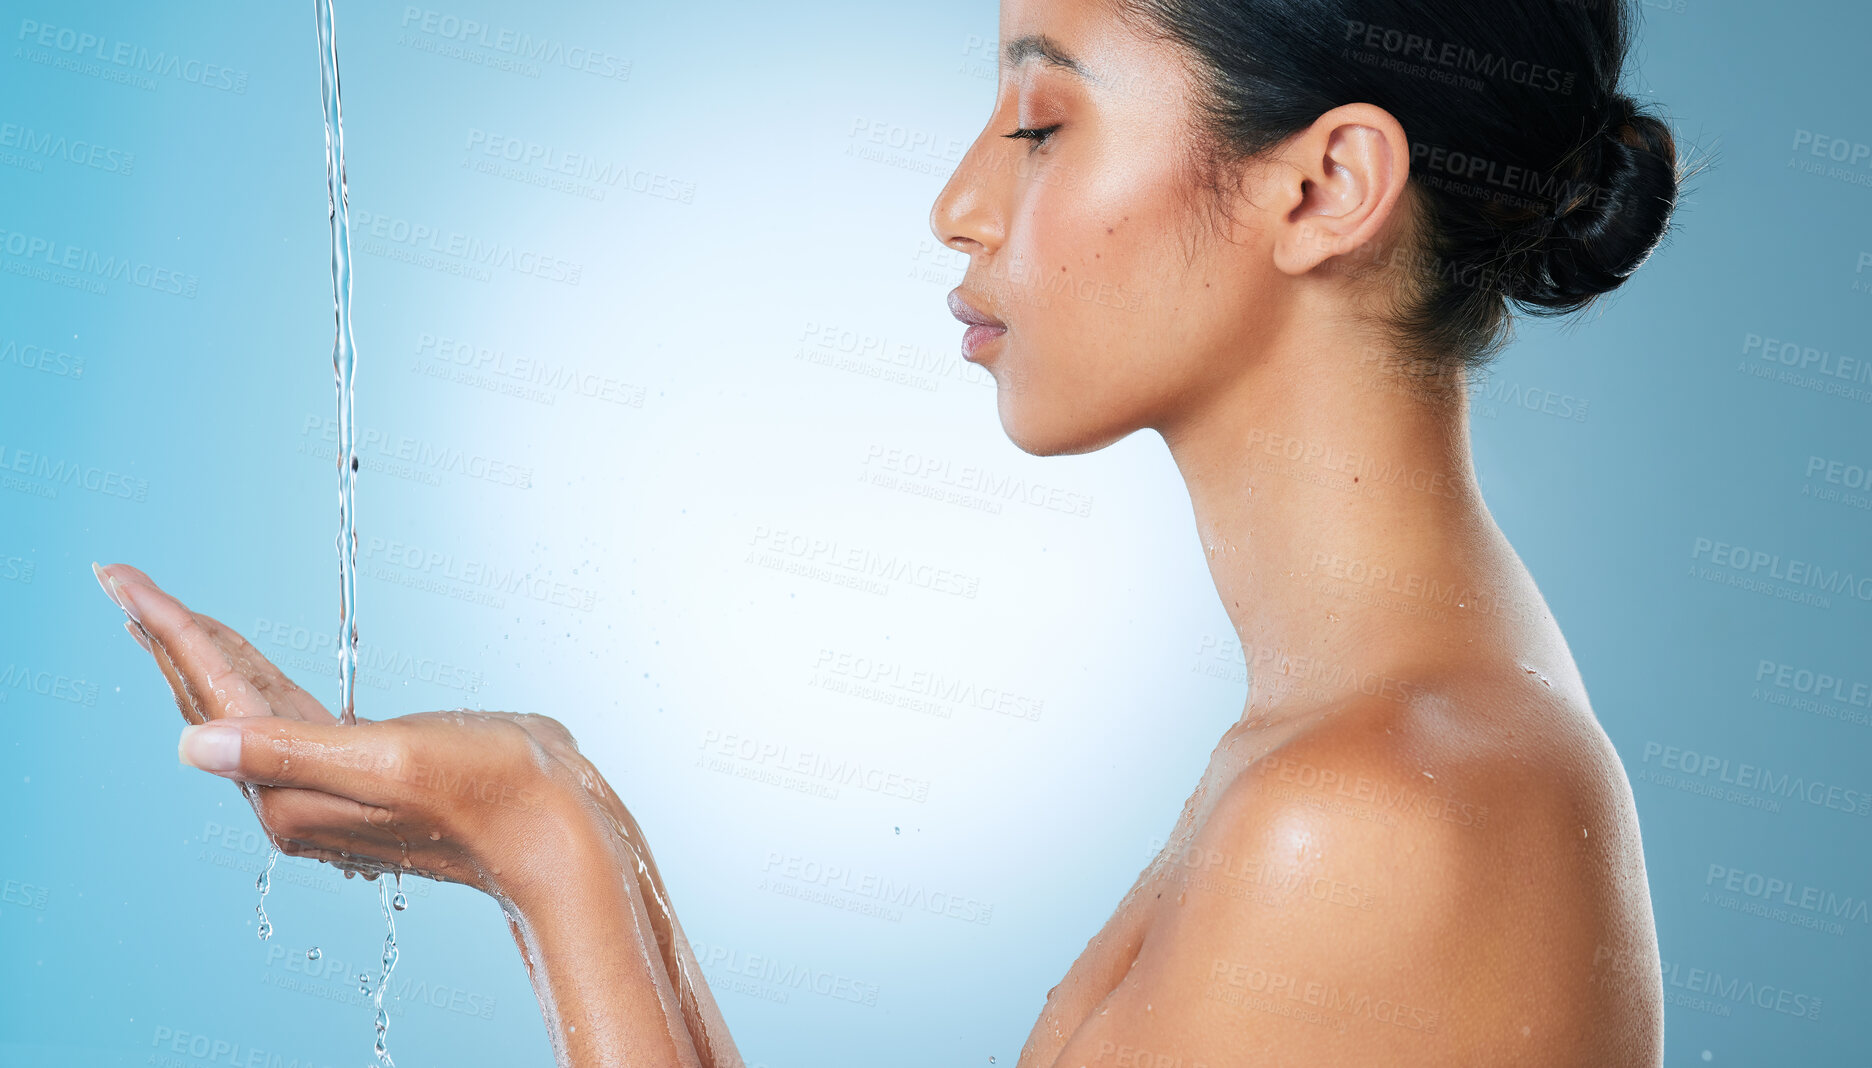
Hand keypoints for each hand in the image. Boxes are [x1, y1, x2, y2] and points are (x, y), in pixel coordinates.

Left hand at [94, 562, 600, 905]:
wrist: (555, 830)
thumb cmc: (488, 793)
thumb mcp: (389, 762)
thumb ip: (291, 752)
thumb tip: (192, 748)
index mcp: (291, 793)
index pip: (212, 695)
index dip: (168, 629)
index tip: (122, 579)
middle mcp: (298, 794)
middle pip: (215, 702)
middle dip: (170, 640)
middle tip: (123, 585)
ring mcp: (329, 784)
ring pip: (248, 708)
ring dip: (207, 657)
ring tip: (167, 617)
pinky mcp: (364, 771)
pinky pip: (289, 717)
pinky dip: (258, 680)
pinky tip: (246, 666)